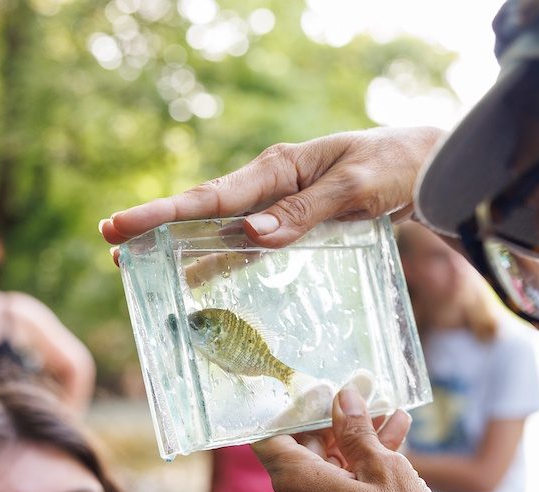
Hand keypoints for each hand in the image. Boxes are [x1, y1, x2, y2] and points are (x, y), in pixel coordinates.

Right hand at [100, 127, 444, 251]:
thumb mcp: (355, 190)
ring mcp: (278, 204)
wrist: (428, 169)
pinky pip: (246, 243)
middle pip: (204, 210)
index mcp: (280, 168)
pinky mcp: (291, 222)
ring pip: (218, 228)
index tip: (122, 226)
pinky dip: (217, 258)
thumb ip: (305, 213)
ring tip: (135, 263)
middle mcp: (271, 184)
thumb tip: (251, 236)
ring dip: (179, 245)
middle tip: (111, 244)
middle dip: (156, 226)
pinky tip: (194, 277)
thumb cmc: (395, 169)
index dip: (165, 214)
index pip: (213, 196)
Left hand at [252, 386, 459, 491]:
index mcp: (296, 484)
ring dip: (356, 442)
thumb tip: (343, 398)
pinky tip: (395, 443)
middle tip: (366, 394)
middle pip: (302, 449)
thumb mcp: (385, 469)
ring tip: (392, 414)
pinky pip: (336, 490)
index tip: (318, 389)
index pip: (269, 434)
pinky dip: (359, 469)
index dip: (291, 408)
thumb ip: (357, 431)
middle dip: (336, 421)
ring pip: (326, 468)